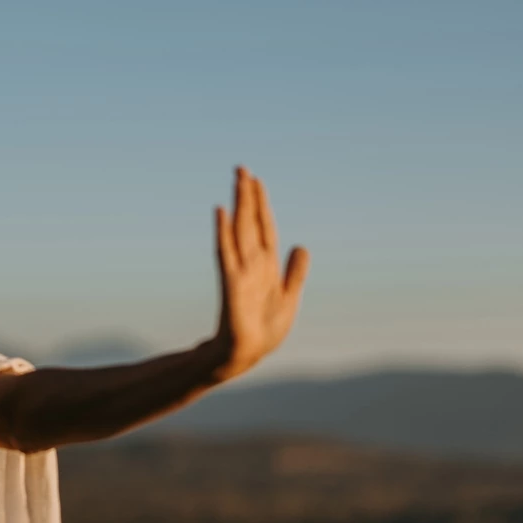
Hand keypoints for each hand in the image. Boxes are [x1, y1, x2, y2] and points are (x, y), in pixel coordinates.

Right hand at [209, 167, 309, 380]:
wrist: (247, 354)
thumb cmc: (265, 329)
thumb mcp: (289, 297)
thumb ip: (295, 271)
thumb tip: (302, 245)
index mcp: (267, 265)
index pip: (264, 226)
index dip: (261, 204)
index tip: (256, 180)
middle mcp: (253, 262)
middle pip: (250, 222)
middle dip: (247, 196)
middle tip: (241, 168)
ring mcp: (241, 270)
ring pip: (240, 230)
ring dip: (239, 205)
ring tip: (237, 181)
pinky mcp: (231, 283)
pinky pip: (226, 252)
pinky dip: (223, 232)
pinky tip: (221, 213)